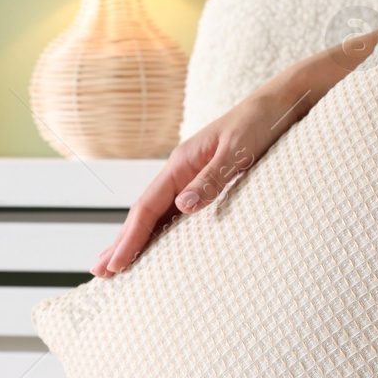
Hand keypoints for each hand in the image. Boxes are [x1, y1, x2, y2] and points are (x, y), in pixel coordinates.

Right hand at [91, 88, 292, 277]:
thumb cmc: (259, 124)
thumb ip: (211, 178)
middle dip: (121, 242)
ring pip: (154, 213)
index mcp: (181, 163)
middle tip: (99, 272)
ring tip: (116, 263)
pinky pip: (172, 211)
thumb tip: (182, 206)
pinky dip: (157, 230)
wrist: (277, 105)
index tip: (115, 264)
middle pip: (142, 212)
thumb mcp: (237, 150)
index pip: (147, 207)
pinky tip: (153, 243)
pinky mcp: (202, 181)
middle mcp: (180, 171)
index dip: (129, 237)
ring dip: (134, 238)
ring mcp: (188, 177)